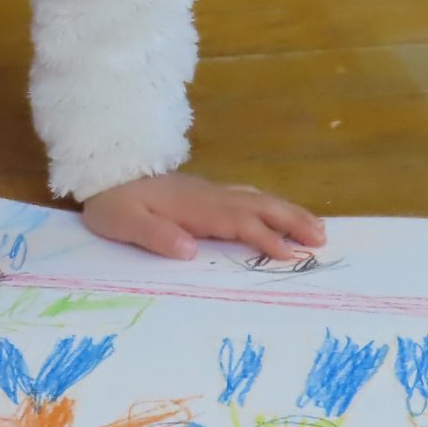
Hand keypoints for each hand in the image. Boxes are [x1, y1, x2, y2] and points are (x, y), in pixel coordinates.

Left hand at [81, 171, 326, 262]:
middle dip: (292, 221)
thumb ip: (155, 235)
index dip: (265, 237)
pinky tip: (280, 212)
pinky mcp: (205, 193)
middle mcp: (208, 196)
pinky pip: (247, 197)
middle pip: (259, 206)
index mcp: (193, 207)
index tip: (290, 255)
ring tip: (317, 228)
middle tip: (323, 240)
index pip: (238, 222)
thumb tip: (189, 250)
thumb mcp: (123, 223)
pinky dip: (270, 205)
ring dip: (288, 212)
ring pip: (257, 199)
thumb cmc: (112, 203)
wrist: (104, 171)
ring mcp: (209, 192)